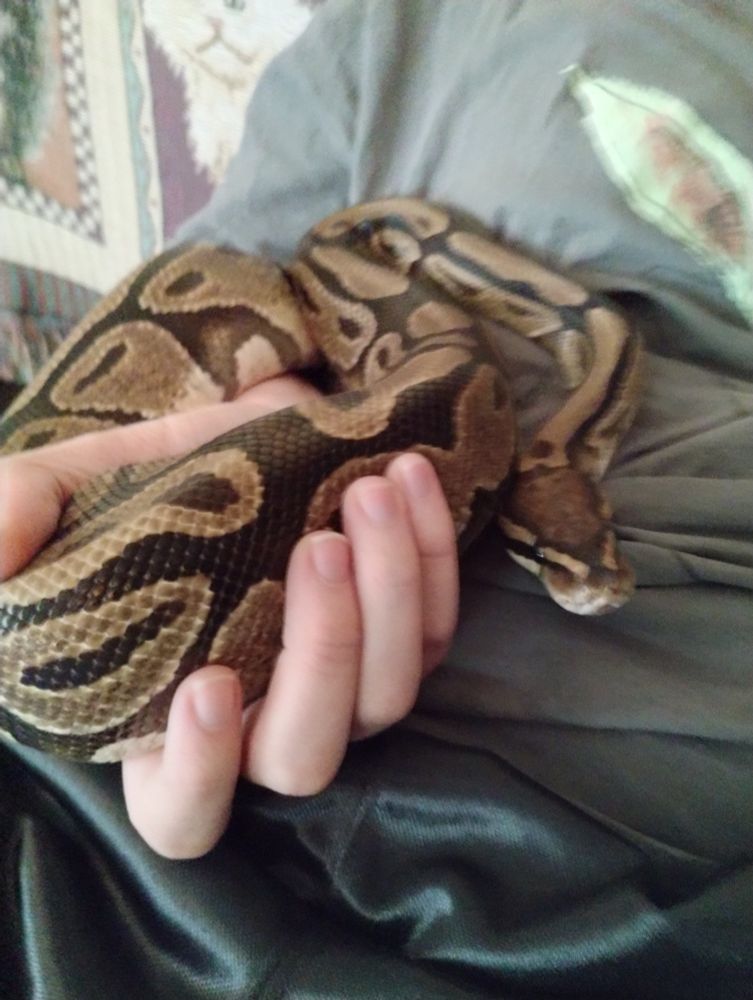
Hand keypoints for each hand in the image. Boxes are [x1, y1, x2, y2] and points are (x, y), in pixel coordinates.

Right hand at [0, 376, 458, 857]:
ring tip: (371, 492)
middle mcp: (263, 725)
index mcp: (165, 722)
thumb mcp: (57, 489)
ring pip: (389, 695)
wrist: (227, 441)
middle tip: (316, 545)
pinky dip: (433, 555)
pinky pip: (439, 627)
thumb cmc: (131, 486)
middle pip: (305, 756)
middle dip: (322, 655)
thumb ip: (13, 513)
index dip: (198, 773)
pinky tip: (410, 480)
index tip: (207, 681)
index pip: (181, 811)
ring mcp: (342, 690)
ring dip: (392, 595)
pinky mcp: (403, 636)